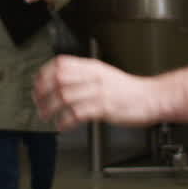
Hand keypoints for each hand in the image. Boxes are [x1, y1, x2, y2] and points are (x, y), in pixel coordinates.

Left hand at [32, 55, 163, 130]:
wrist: (151, 98)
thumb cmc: (127, 89)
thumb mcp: (104, 74)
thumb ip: (83, 75)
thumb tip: (59, 80)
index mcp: (92, 66)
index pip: (61, 63)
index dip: (44, 73)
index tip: (37, 83)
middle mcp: (94, 76)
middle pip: (59, 78)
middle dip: (43, 91)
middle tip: (37, 101)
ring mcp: (99, 91)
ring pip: (65, 96)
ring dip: (51, 108)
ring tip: (45, 115)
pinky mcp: (105, 108)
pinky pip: (78, 113)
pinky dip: (66, 120)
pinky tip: (62, 125)